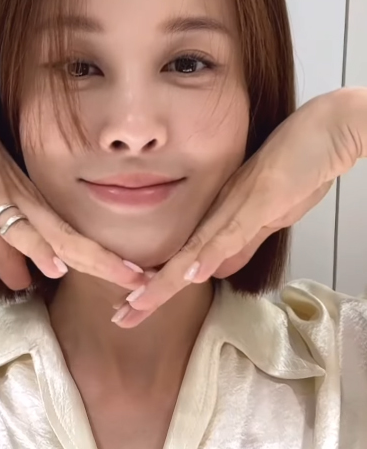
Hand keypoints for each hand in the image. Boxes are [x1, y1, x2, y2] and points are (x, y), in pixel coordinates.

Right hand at [0, 87, 144, 291]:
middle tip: (149, 281)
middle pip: (82, 242)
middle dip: (116, 265)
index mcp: (37, 210)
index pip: (78, 243)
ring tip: (127, 276)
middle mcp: (36, 205)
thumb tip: (23, 284)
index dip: (105, 263)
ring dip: (96, 259)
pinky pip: (20, 226)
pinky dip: (40, 248)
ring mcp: (18, 199)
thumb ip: (6, 253)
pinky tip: (58, 266)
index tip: (133, 278)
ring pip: (63, 236)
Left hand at [110, 88, 362, 326]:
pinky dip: (211, 254)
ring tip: (139, 303)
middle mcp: (222, 213)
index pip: (185, 261)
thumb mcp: (269, 217)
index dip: (159, 286)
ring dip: (167, 279)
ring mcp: (239, 205)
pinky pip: (232, 231)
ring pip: (196, 249)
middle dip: (151, 291)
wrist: (326, 130)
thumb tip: (217, 272)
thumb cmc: (299, 167)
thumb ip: (242, 243)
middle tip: (122, 317)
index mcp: (222, 219)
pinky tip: (193, 273)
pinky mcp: (260, 198)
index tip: (134, 309)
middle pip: (181, 260)